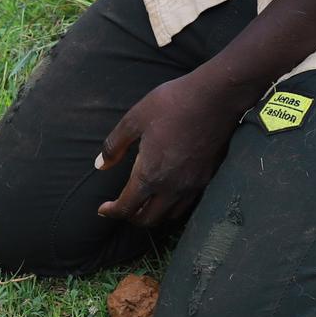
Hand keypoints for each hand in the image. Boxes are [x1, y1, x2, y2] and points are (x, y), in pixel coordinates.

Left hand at [94, 73, 246, 227]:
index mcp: (150, 174)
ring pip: (169, 215)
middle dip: (130, 217)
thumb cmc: (171, 104)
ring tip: (143, 202)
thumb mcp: (134, 120)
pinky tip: (167, 192)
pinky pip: (187, 204)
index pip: (127, 207)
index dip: (111, 212)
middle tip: (121, 207)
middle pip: (148, 219)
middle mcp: (172, 187)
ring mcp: (192, 185)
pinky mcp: (207, 178)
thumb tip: (100, 164)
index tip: (102, 210)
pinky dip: (172, 206)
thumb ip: (114, 145)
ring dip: (153, 214)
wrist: (215, 97)